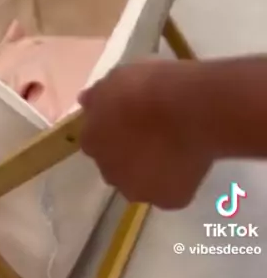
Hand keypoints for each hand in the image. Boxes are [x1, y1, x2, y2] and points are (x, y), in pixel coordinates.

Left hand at [79, 60, 214, 209]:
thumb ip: (98, 95)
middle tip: (154, 134)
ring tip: (175, 148)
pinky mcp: (168, 201)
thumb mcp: (118, 76)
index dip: (113, 130)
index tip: (131, 118)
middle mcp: (108, 171)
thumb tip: (87, 102)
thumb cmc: (152, 86)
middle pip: (116, 165)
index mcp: (91, 140)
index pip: (96, 140)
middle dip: (129, 154)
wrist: (191, 109)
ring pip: (142, 183)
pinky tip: (190, 160)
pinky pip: (171, 191)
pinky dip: (178, 179)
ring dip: (151, 170)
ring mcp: (139, 190)